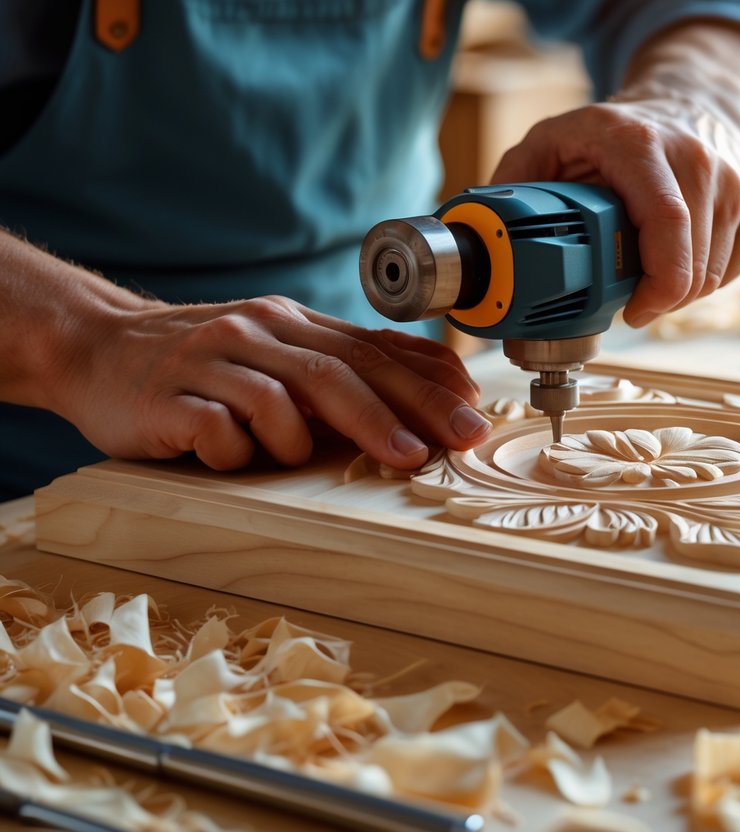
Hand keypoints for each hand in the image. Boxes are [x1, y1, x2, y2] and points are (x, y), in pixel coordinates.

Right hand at [51, 295, 490, 471]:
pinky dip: (239, 448)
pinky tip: (236, 457)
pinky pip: (216, 427)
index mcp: (290, 323)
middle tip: (440, 449)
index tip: (472, 413)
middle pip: (339, 372)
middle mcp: (254, 333)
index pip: (371, 349)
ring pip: (281, 397)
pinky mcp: (165, 398)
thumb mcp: (278, 352)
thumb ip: (344, 367)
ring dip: (317, 437)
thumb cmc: (204, 363)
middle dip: (399, 412)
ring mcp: (208, 362)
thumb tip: (436, 386)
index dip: (426, 382)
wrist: (94, 346)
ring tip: (337, 460)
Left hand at [490, 23, 739, 327]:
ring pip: (713, 276)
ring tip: (650, 274)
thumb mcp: (554, 138)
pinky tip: (680, 261)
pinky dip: (704, 281)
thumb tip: (487, 239)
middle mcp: (697, 159)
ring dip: (678, 292)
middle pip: (691, 265)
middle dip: (658, 299)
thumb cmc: (617, 131)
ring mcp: (735, 183)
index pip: (666, 226)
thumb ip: (516, 182)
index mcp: (640, 144)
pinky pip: (733, 271)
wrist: (692, 100)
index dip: (654, 285)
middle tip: (631, 300)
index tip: (630, 311)